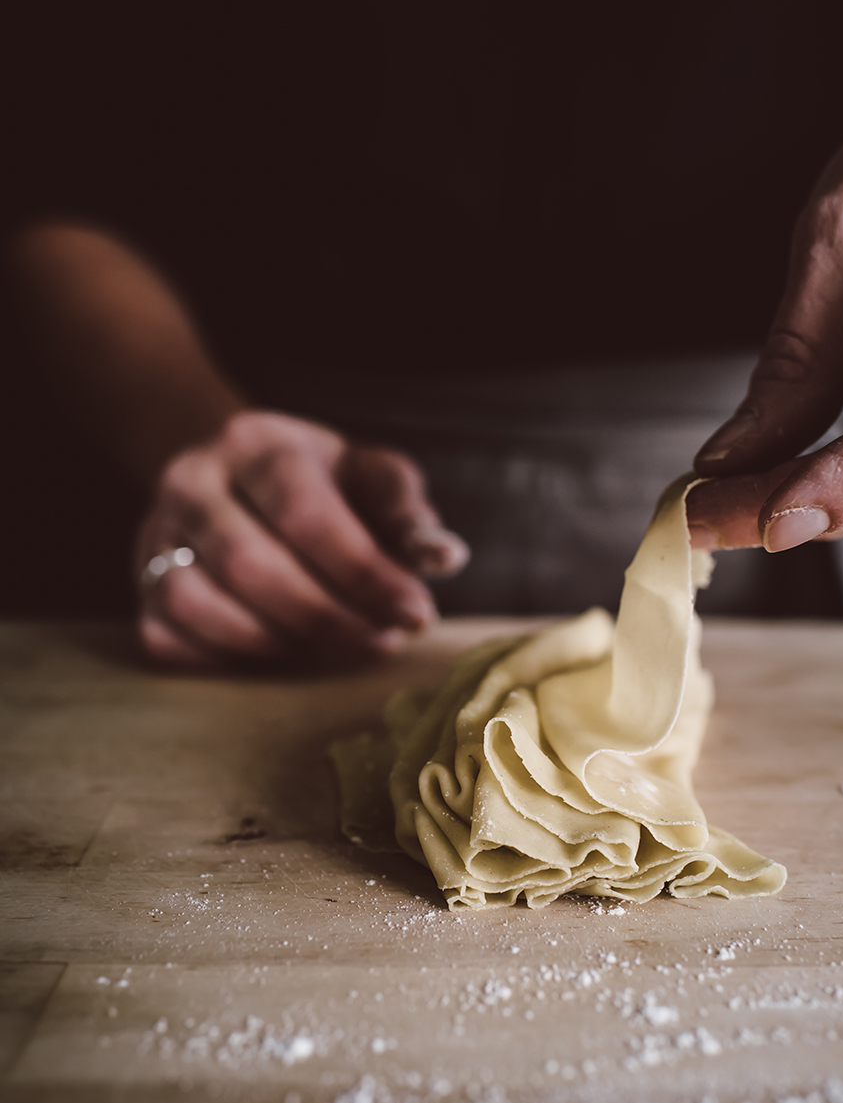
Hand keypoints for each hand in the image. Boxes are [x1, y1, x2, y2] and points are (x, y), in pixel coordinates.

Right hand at [136, 411, 468, 666]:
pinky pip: (167, 637)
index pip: (306, 513)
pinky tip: (278, 653)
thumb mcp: (369, 477)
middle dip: (328, 619)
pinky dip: (224, 658)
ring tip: (334, 647)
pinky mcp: (137, 584)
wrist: (233, 474)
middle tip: (382, 642)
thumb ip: (407, 514)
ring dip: (277, 642)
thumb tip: (445, 558)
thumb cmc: (321, 484)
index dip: (365, 572)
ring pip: (199, 603)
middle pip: (250, 565)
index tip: (417, 613)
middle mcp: (191, 480)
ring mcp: (154, 533)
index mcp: (256, 443)